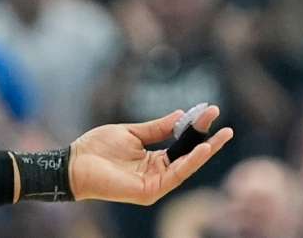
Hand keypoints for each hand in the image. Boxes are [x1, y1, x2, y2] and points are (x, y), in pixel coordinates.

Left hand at [69, 107, 232, 205]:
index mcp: (153, 158)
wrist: (75, 162)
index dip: (195, 129)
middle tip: (227, 127)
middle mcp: (157, 172)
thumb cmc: (98, 148)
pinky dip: (190, 162)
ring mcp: (155, 183)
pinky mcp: (150, 191)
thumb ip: (156, 127)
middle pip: (188, 156)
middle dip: (207, 141)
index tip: (210, 111)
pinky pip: (175, 175)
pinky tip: (201, 149)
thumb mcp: (131, 132)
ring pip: (186, 166)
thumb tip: (181, 115)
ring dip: (204, 152)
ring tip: (220, 137)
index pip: (181, 144)